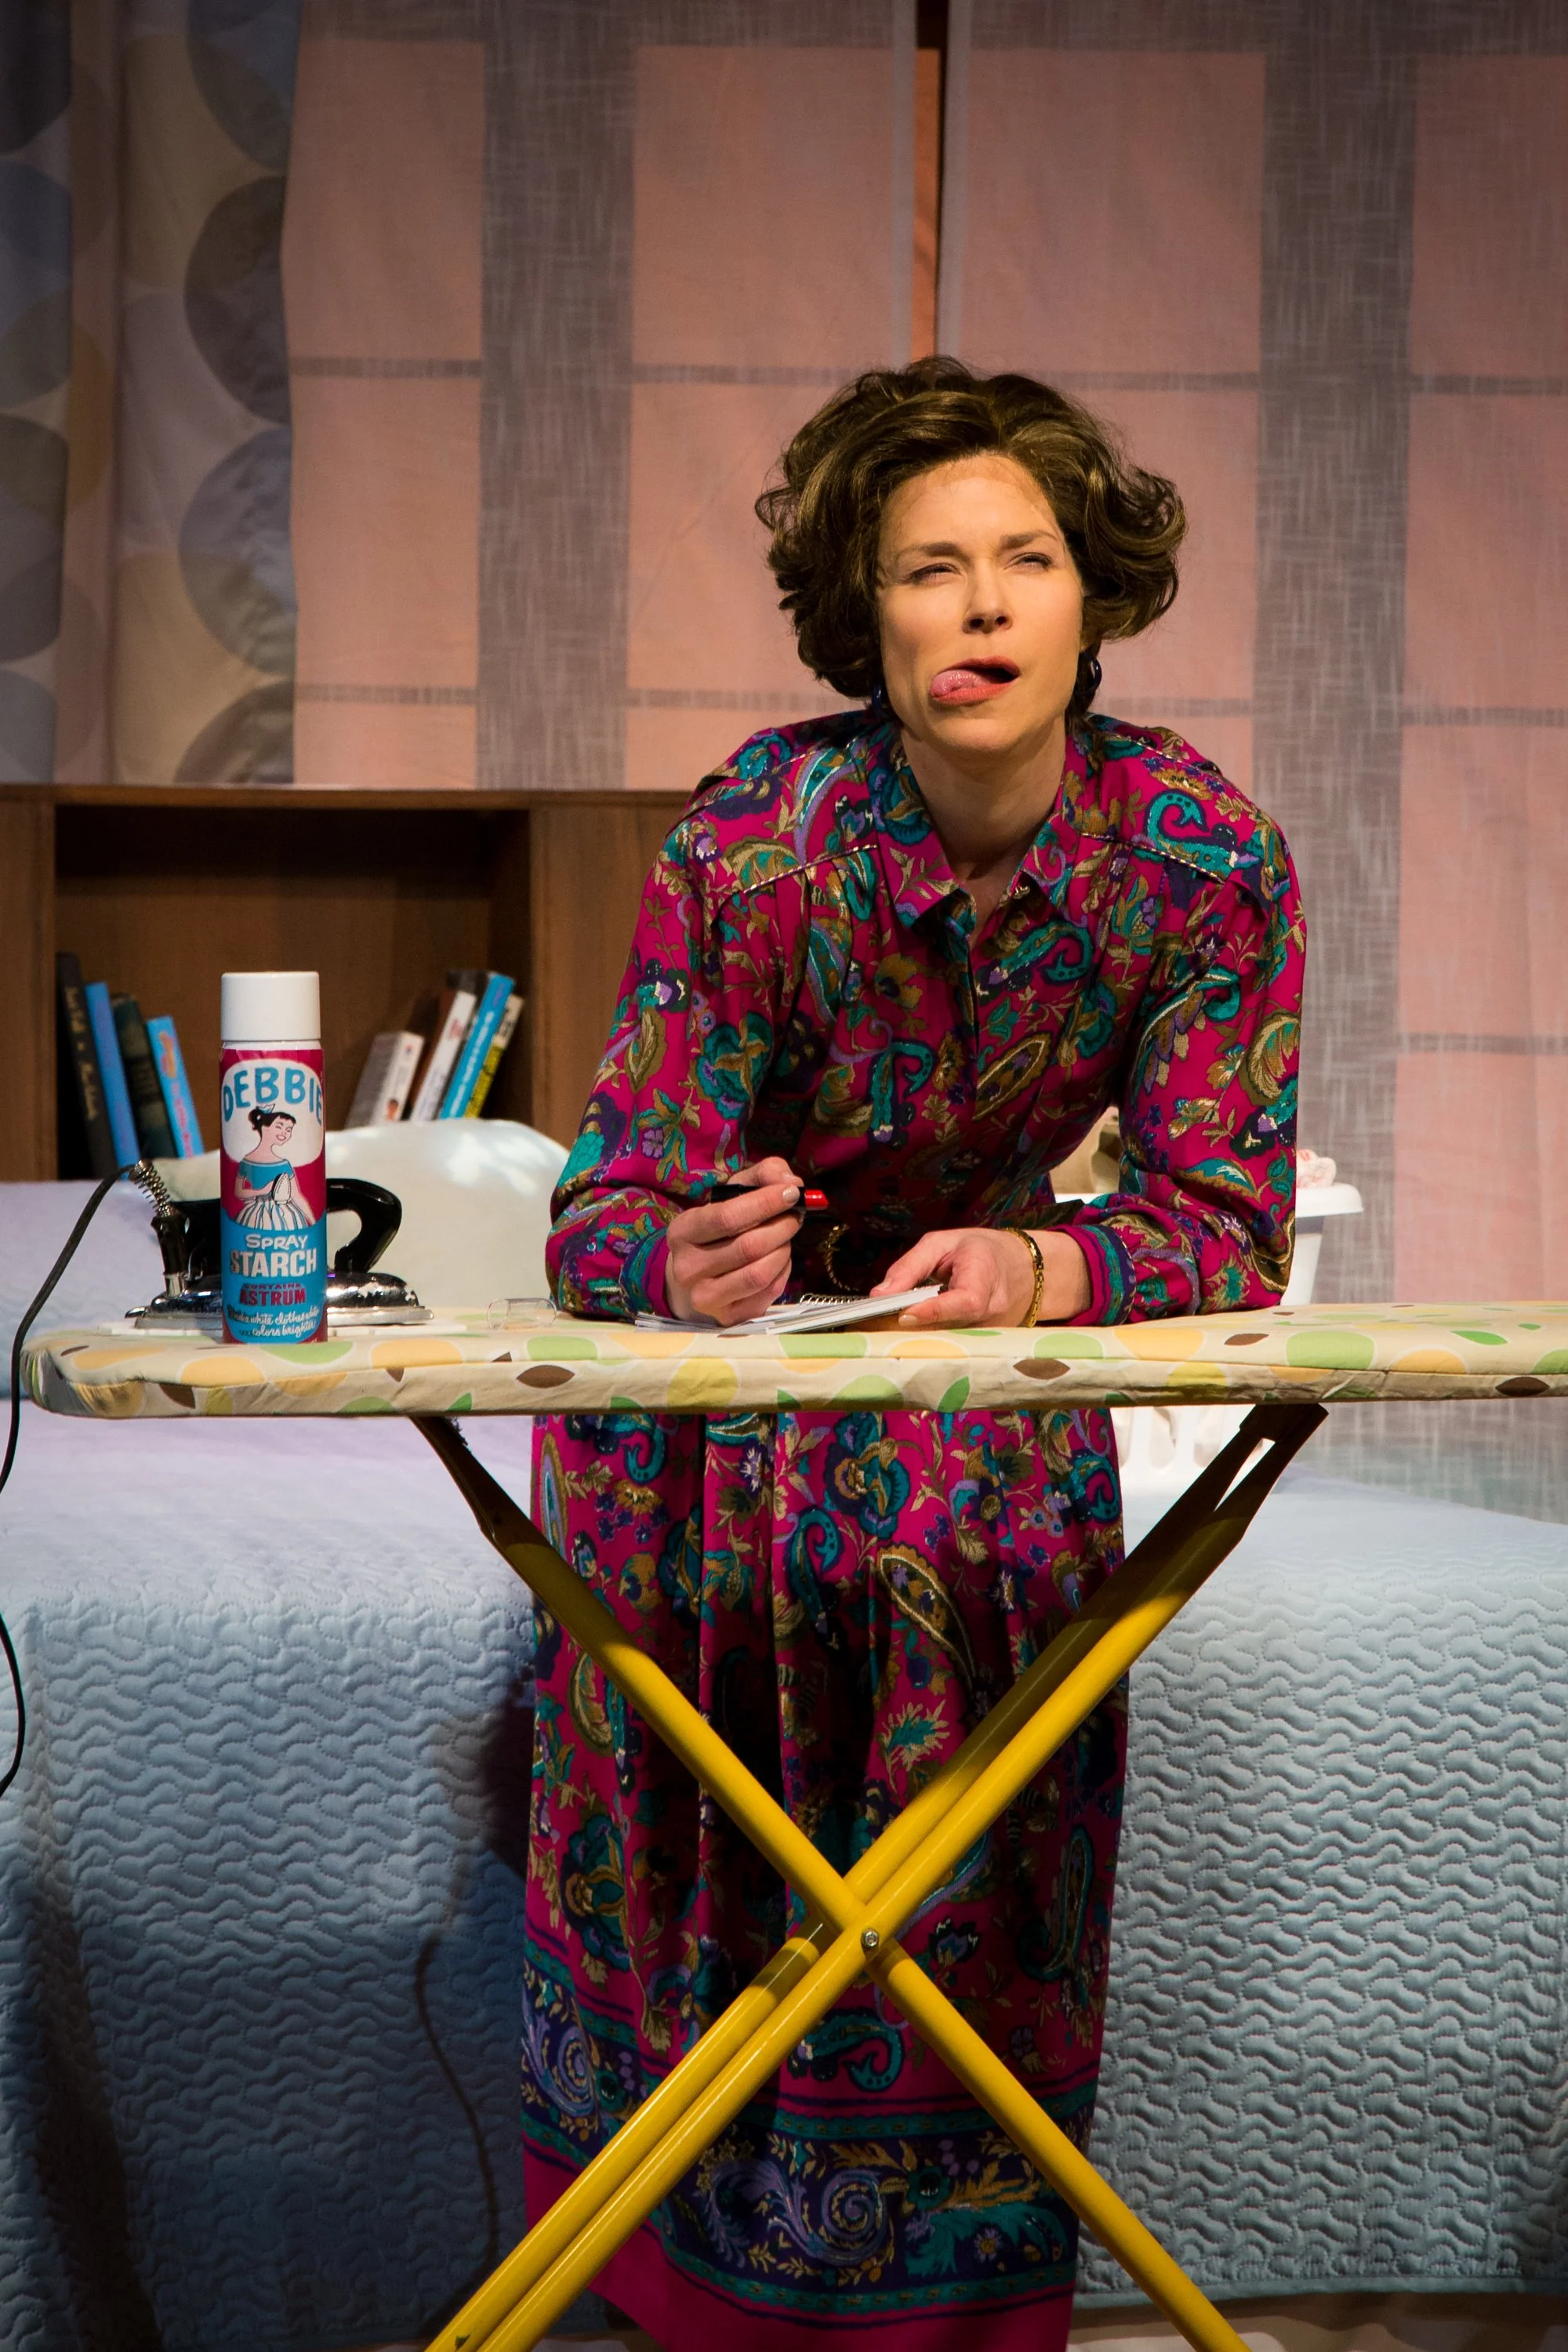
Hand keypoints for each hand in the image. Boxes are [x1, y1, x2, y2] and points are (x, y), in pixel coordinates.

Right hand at [665, 1157, 803, 1325]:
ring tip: (785, 1239)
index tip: (792, 1193)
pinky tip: (779, 1261)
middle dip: (782, 1227)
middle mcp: (687, 1268)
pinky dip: (783, 1273)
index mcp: (682, 1232)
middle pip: (749, 1247)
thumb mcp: (730, 1194)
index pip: (727, 1217)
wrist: (692, 1279)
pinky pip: (767, 1293)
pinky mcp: (727, 1318)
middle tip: (794, 1217)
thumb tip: (790, 1182)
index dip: (765, 1203)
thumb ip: (761, 1175)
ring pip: (760, 1273)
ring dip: (783, 1251)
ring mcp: (705, 1298)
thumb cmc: (716, 1230)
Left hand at [872, 1226, 1091, 1327]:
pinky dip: (933, 1340)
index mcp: (985, 1278)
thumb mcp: (942, 1243)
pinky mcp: (988, 1344)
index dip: (933, 1311)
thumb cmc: (980, 1250)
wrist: (1025, 1268)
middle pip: (952, 1327)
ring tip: (893, 1329)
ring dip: (921, 1337)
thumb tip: (878, 1295)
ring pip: (951, 1340)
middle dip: (917, 1328)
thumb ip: (909, 1267)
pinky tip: (914, 1334)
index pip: (964, 1302)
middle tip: (882, 1325)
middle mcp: (993, 1312)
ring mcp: (993, 1332)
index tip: (903, 1315)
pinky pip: (956, 1345)